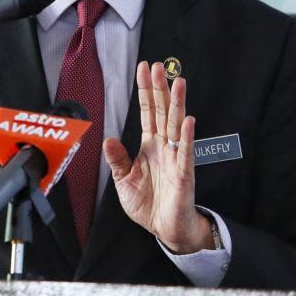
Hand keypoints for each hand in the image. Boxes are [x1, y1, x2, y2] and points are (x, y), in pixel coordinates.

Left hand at [103, 61, 213, 253]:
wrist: (164, 228)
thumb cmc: (147, 203)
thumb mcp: (124, 180)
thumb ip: (117, 159)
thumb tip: (108, 139)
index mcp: (149, 144)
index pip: (147, 111)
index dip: (145, 91)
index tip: (144, 69)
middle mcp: (164, 146)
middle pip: (162, 111)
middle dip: (159, 89)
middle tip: (158, 67)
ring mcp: (175, 157)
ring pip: (175, 125)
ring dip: (177, 104)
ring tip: (177, 82)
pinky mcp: (184, 173)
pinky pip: (185, 152)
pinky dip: (185, 137)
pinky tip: (187, 120)